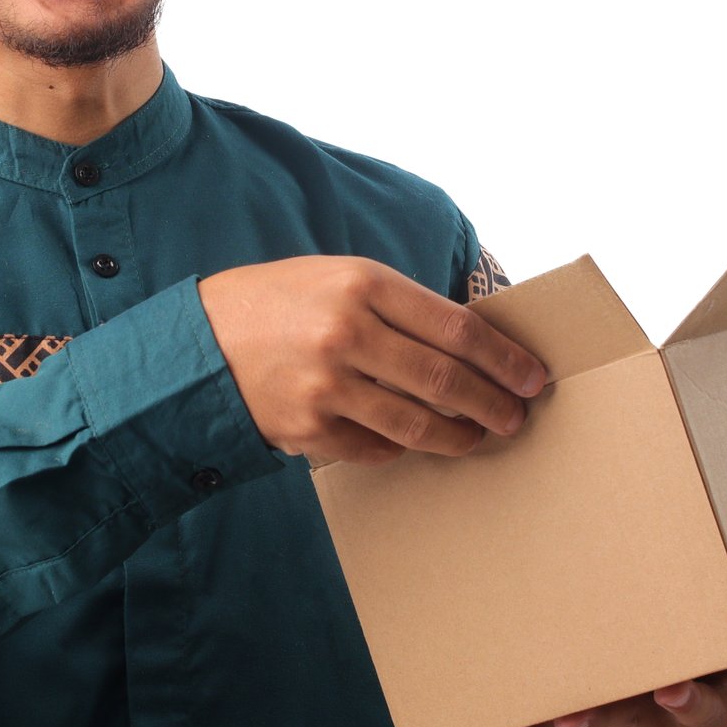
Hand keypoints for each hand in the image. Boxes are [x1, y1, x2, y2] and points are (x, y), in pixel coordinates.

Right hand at [196, 255, 548, 466]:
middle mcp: (346, 333)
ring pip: (418, 425)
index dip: (503, 358)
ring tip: (477, 436)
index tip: (531, 376)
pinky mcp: (309, 429)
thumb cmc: (275, 304)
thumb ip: (398, 305)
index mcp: (361, 283)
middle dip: (493, 403)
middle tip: (516, 416)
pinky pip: (376, 448)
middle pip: (446, 380)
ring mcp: (327, 387)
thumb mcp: (336, 278)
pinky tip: (411, 441)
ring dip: (458, 436)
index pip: (456, 326)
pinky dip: (400, 447)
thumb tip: (469, 342)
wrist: (194, 345)